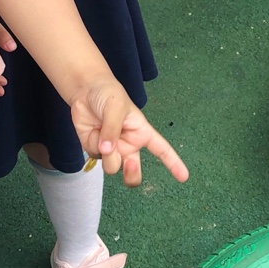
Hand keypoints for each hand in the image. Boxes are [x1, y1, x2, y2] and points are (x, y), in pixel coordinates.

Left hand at [70, 79, 188, 186]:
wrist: (84, 90)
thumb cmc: (107, 94)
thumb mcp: (116, 106)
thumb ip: (113, 129)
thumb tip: (107, 151)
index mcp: (141, 133)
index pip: (161, 150)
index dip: (173, 163)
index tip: (184, 177)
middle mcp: (128, 145)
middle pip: (134, 172)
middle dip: (132, 173)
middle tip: (129, 162)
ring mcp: (112, 150)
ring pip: (113, 168)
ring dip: (108, 157)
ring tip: (102, 137)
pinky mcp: (96, 150)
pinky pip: (96, 158)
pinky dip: (92, 146)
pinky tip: (91, 131)